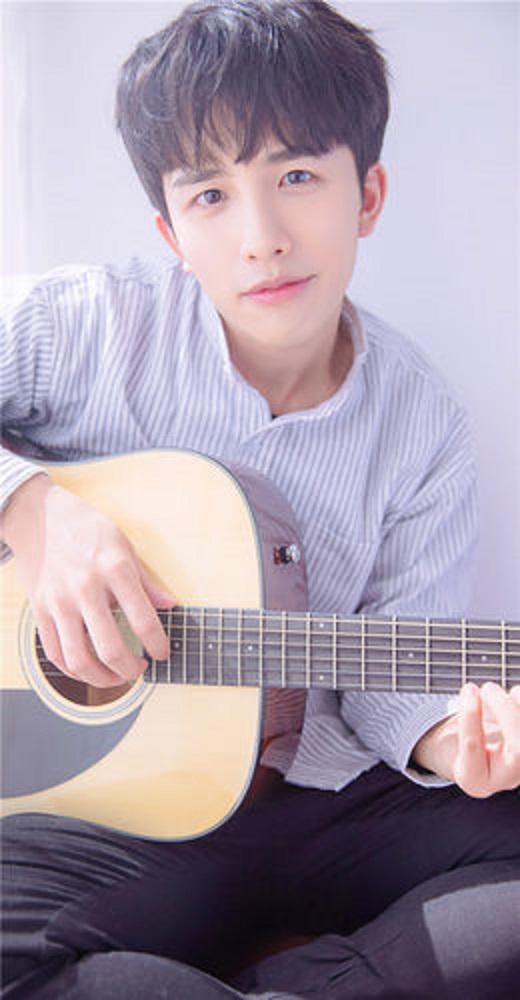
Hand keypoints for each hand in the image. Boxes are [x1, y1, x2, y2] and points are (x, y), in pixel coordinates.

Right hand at [1, 474, 173, 686]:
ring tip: (116, 676)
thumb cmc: (84, 527)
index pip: (143, 620)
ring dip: (102, 679)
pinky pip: (55, 654)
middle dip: (132, 669)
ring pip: (79, 660)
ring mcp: (59, 602)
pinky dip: (74, 670)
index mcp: (113, 569)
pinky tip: (89, 668)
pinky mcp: (39, 610)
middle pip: (111, 648)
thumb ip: (146, 581)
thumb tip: (170, 605)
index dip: (158, 644)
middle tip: (140, 669)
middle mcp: (85, 588)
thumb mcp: (124, 545)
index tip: (162, 653)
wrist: (38, 515)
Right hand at [413, 683, 519, 796]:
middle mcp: (505, 780)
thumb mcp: (455, 737)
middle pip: (518, 750)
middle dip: (506, 713)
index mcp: (474, 780)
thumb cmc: (465, 742)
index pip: (474, 747)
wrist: (484, 757)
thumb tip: (477, 694)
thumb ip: (468, 722)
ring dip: (518, 711)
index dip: (472, 717)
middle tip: (487, 687)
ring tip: (506, 691)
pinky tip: (517, 693)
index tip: (469, 688)